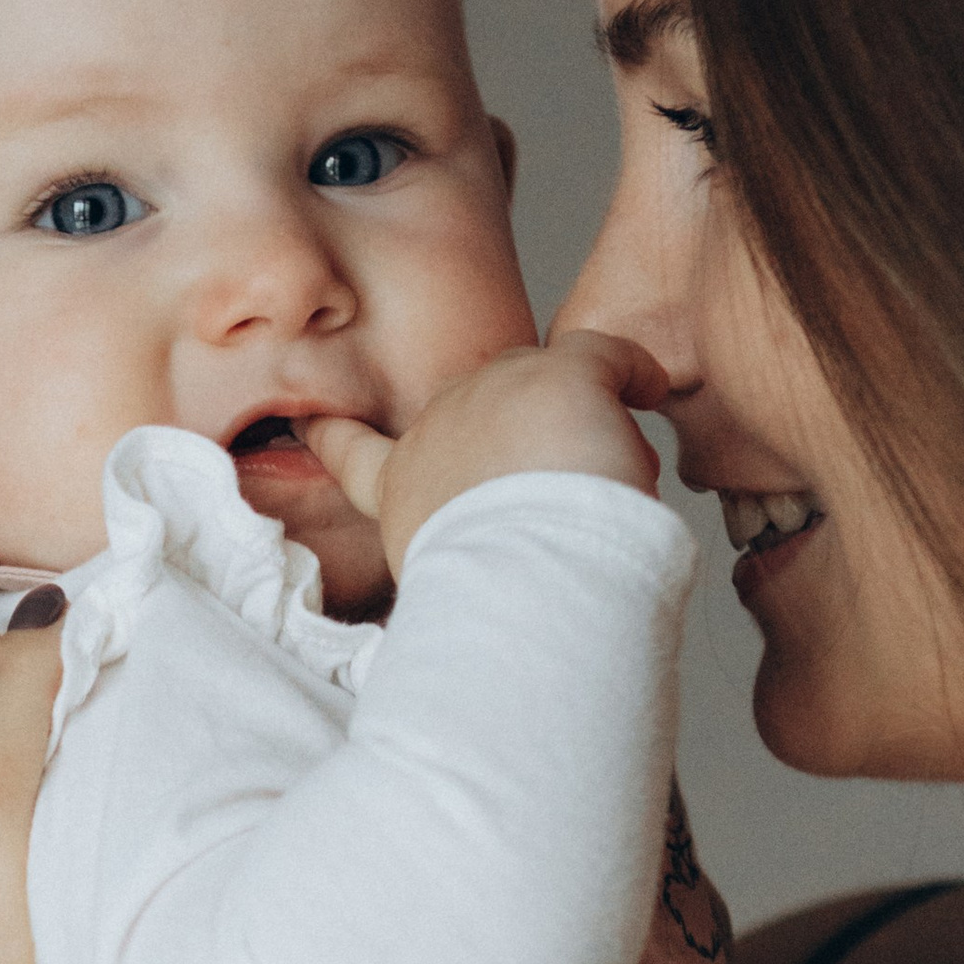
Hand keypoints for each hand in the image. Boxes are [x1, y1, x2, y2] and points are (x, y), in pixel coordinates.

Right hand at [302, 329, 665, 579]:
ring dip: (581, 442)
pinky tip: (650, 391)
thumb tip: (506, 571)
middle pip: (483, 419)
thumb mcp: (453, 588)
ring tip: (602, 500)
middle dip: (521, 453)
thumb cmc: (494, 606)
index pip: (354, 459)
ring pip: (547, 396)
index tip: (314, 424)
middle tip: (558, 512)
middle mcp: (436, 435)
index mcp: (403, 494)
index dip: (334, 439)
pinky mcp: (557, 378)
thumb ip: (466, 565)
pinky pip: (606, 357)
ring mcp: (493, 395)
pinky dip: (634, 372)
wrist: (520, 579)